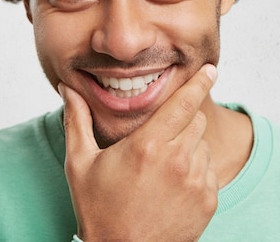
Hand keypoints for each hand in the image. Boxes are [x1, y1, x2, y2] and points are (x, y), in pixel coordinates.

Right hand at [60, 64, 218, 241]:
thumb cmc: (98, 210)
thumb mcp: (80, 164)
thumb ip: (77, 121)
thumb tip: (68, 89)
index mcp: (147, 145)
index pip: (184, 103)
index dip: (199, 82)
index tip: (211, 70)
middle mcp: (177, 160)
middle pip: (196, 120)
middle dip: (182, 120)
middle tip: (160, 138)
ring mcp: (195, 182)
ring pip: (203, 145)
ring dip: (188, 147)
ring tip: (161, 169)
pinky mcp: (208, 201)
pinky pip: (210, 171)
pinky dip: (196, 171)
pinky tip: (172, 186)